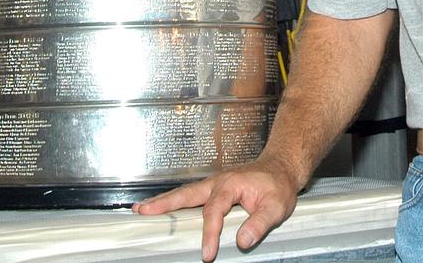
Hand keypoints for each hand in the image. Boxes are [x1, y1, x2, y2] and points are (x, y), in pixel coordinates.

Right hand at [133, 160, 299, 261]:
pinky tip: (162, 208)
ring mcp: (214, 184)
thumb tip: (243, 241)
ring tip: (141, 210)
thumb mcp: (277, 205)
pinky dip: (174, 201)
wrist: (281, 168)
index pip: (214, 212)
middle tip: (143, 211)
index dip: (210, 234)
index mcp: (231, 185)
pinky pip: (190, 195)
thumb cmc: (278, 184)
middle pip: (186, 194)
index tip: (208, 254)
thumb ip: (260, 223)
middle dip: (164, 204)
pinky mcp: (213, 189)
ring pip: (184, 193)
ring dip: (163, 201)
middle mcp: (218, 182)